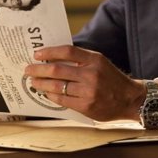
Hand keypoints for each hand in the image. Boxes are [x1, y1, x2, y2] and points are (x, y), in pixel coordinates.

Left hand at [25, 45, 145, 121]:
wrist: (129, 99)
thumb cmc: (111, 78)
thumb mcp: (100, 62)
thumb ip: (81, 59)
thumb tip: (54, 57)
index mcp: (94, 59)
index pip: (67, 51)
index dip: (49, 52)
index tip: (37, 54)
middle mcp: (91, 74)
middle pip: (57, 70)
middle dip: (39, 69)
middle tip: (28, 69)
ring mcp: (88, 91)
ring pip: (57, 86)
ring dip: (41, 84)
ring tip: (33, 82)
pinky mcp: (86, 106)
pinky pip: (63, 100)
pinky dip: (51, 95)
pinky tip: (46, 93)